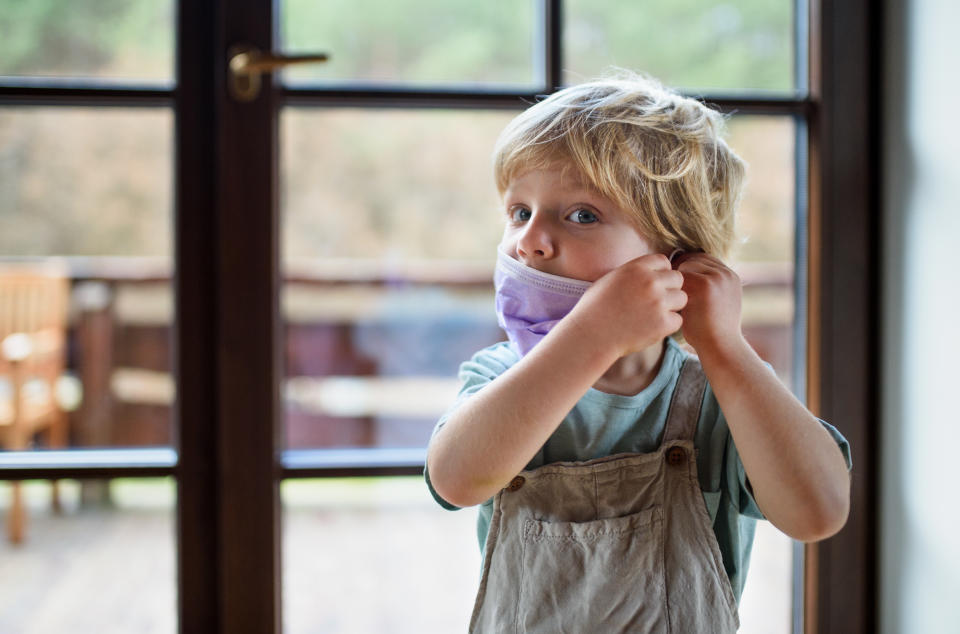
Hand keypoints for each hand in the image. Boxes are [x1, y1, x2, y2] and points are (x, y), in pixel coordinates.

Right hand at [567, 254, 686, 354]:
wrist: (590, 335)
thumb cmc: (594, 309)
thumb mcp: (609, 279)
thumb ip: (632, 273)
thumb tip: (648, 272)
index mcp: (636, 268)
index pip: (663, 262)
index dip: (660, 273)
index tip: (653, 284)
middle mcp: (650, 282)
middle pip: (677, 279)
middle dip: (670, 289)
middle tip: (656, 302)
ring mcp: (658, 303)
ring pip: (682, 299)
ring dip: (672, 307)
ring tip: (654, 315)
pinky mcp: (663, 323)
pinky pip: (678, 320)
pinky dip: (668, 325)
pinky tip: (651, 328)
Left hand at [673, 253, 743, 354]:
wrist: (720, 346)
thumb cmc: (712, 331)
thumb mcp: (717, 304)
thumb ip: (707, 288)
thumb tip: (684, 278)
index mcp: (731, 277)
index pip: (704, 259)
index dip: (687, 266)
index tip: (674, 278)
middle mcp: (726, 274)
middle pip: (694, 259)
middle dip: (679, 269)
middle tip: (666, 282)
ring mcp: (717, 278)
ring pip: (686, 265)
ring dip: (676, 278)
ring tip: (670, 293)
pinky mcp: (705, 284)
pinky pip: (680, 275)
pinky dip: (673, 286)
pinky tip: (670, 298)